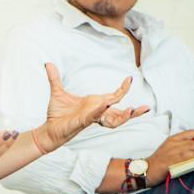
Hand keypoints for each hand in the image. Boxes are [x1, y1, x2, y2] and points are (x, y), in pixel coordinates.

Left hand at [34, 64, 149, 151]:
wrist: (48, 129)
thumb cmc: (57, 114)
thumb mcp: (57, 92)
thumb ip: (54, 78)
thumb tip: (48, 63)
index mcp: (94, 104)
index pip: (113, 97)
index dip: (122, 89)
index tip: (130, 79)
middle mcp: (96, 112)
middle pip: (119, 113)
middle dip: (133, 112)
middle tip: (146, 108)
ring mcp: (90, 118)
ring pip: (111, 120)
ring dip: (123, 116)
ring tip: (132, 110)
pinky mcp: (82, 122)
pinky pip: (94, 116)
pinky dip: (100, 110)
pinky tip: (105, 104)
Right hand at [145, 130, 193, 185]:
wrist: (144, 170)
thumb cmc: (159, 162)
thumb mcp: (170, 150)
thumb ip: (182, 148)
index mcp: (173, 139)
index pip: (191, 133)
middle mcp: (173, 143)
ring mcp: (172, 151)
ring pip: (192, 147)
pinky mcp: (171, 160)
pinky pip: (186, 157)